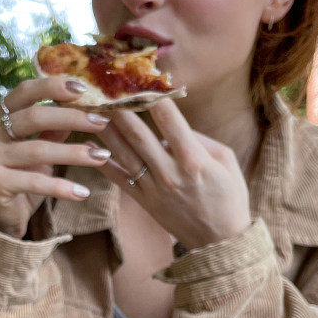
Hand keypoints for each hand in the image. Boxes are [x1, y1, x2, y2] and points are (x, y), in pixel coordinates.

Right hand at [0, 78, 111, 238]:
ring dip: (74, 153)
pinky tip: (83, 192)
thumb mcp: (38, 150)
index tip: (84, 89)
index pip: (25, 92)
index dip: (53, 86)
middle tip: (102, 122)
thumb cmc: (20, 178)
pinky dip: (61, 187)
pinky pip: (35, 181)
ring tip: (102, 156)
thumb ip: (53, 130)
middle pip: (34, 116)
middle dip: (72, 117)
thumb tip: (84, 109)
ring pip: (38, 149)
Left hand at [96, 99, 251, 249]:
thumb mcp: (226, 161)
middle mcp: (170, 173)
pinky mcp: (144, 202)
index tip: (140, 76)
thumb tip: (173, 126)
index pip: (169, 120)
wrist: (220, 241)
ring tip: (90, 108)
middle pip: (139, 135)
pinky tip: (88, 144)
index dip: (153, 96)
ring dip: (106, 129)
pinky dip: (103, 161)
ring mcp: (154, 189)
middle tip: (103, 86)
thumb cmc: (229, 197)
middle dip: (120, 108)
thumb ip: (200, 139)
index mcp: (193, 160)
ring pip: (124, 154)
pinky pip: (119, 179)